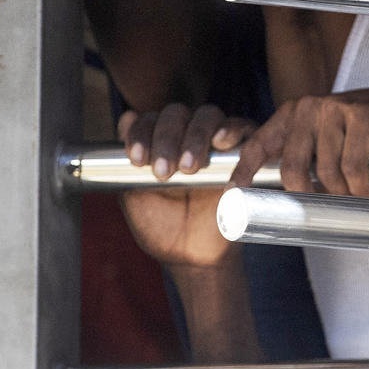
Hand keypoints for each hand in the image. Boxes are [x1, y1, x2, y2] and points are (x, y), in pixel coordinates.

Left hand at [117, 104, 255, 270]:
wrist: (192, 255)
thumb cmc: (162, 225)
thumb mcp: (135, 195)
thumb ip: (126, 162)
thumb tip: (125, 119)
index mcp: (158, 142)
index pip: (149, 120)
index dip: (141, 133)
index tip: (137, 159)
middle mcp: (186, 135)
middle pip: (177, 113)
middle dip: (166, 138)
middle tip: (163, 171)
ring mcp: (215, 142)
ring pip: (207, 116)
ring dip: (195, 136)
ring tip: (190, 167)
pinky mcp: (243, 152)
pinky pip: (241, 129)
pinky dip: (231, 131)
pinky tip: (221, 142)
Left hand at [232, 88, 368, 197]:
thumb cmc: (365, 130)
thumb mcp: (326, 137)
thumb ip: (302, 156)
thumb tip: (278, 195)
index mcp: (294, 113)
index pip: (260, 143)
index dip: (243, 170)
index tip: (234, 193)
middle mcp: (311, 107)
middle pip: (293, 167)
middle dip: (306, 195)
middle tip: (320, 206)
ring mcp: (337, 109)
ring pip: (327, 171)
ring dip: (341, 192)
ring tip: (352, 193)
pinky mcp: (364, 116)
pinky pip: (354, 166)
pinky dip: (360, 186)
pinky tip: (366, 190)